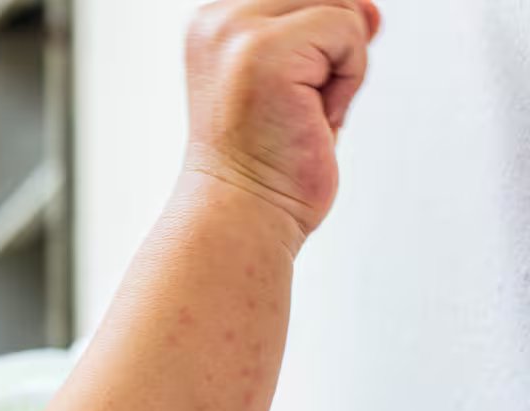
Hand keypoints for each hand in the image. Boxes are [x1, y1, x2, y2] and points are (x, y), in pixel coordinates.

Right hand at [184, 0, 380, 234]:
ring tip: (301, 111)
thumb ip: (327, 34)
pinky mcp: (263, 50)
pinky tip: (311, 117)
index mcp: (213, 21)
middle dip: (334, 51)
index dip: (324, 37)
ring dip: (341, 66)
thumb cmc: (268, 163)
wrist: (244, 214)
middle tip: (297, 107)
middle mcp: (217, 18)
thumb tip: (371, 9)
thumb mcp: (301, 81)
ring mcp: (235, 31)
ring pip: (341, 7)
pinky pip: (348, 32)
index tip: (296, 90)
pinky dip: (346, 82)